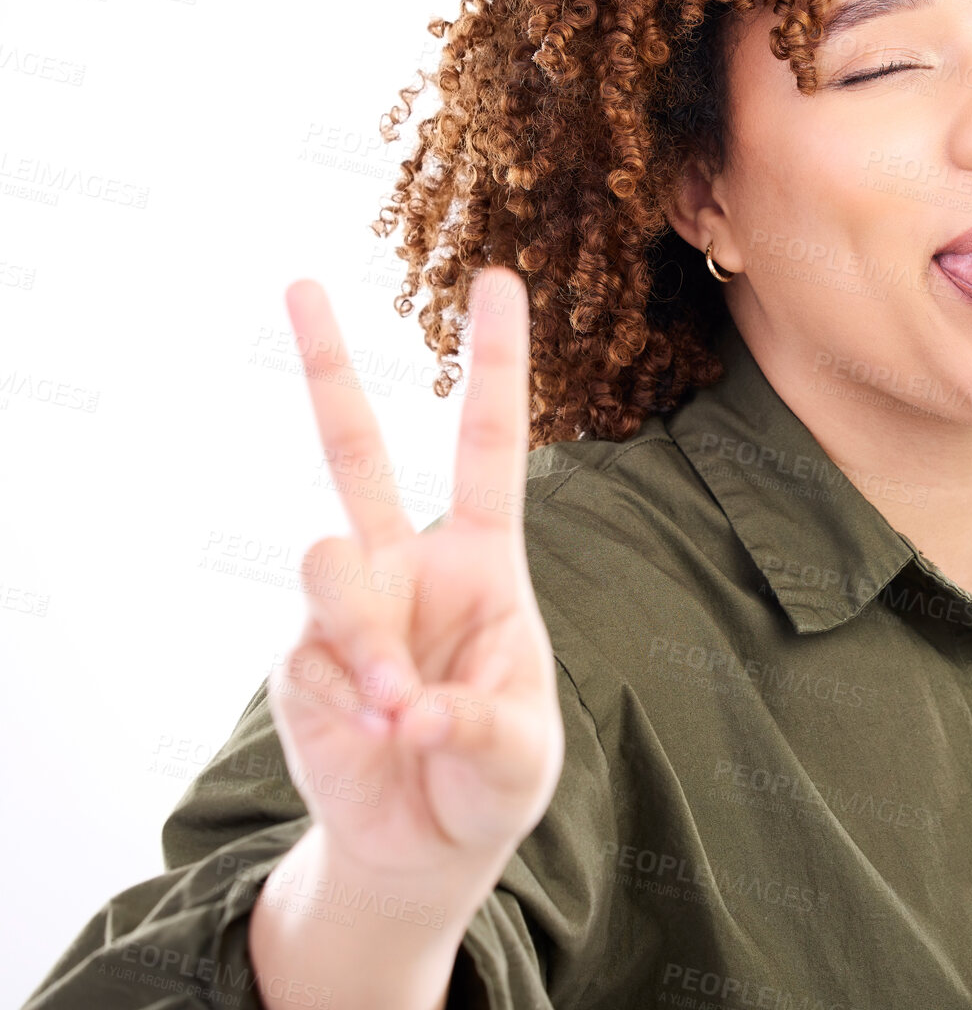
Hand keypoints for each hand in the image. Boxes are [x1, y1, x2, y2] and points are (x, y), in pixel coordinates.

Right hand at [267, 266, 563, 882]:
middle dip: (327, 366)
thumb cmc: (494, 774)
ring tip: (400, 710)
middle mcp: (406, 564)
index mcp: (481, 559)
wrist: (426, 843)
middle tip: (299, 282)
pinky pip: (313, 652)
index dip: (495, 364)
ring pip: (329, 561)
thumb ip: (477, 719)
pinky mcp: (302, 658)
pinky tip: (376, 733)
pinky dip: (351, 696)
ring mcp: (347, 607)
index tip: (496, 280)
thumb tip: (406, 705)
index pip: (487, 446)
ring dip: (368, 636)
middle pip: (353, 450)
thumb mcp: (520, 750)